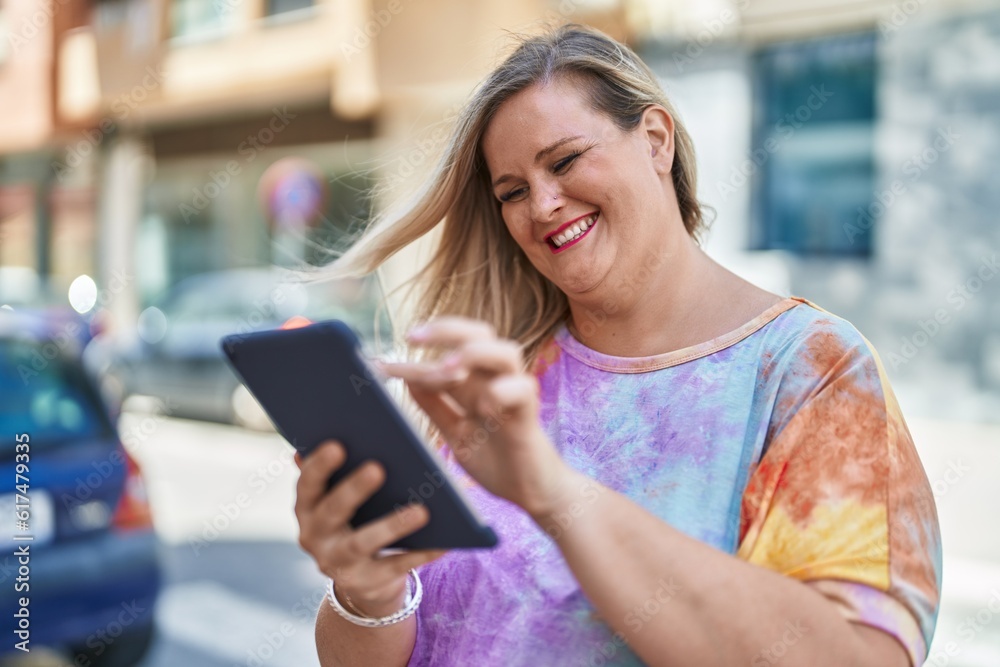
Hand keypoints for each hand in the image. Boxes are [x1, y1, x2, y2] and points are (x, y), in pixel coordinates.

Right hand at [294, 441, 447, 616]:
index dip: (319, 466)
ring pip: (362, 543)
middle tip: (377, 468)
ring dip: (391, 525)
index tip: (337, 444)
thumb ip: (350, 467)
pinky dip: (420, 553)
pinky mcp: (365, 582)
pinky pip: (395, 567)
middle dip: (353, 490)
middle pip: (331, 511)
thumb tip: (372, 425)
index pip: (307, 484)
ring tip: (422, 511)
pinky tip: (444, 541)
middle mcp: (314, 535)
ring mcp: (337, 563)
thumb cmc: (359, 518)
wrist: (363, 578)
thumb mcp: (345, 495)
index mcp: (308, 507)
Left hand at [378, 316, 573, 514]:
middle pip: (479, 334)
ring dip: (473, 354)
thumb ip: (435, 406)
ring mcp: (516, 394)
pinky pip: (523, 389)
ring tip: (447, 368)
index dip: (413, 358)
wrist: (531, 492)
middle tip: (413, 337)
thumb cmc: (496, 460)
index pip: (445, 354)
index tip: (379, 364)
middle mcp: (497, 380)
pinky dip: (501, 390)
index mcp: (477, 382)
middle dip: (446, 330)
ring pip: (506, 351)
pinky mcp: (530, 415)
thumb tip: (407, 380)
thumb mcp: (455, 432)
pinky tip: (482, 404)